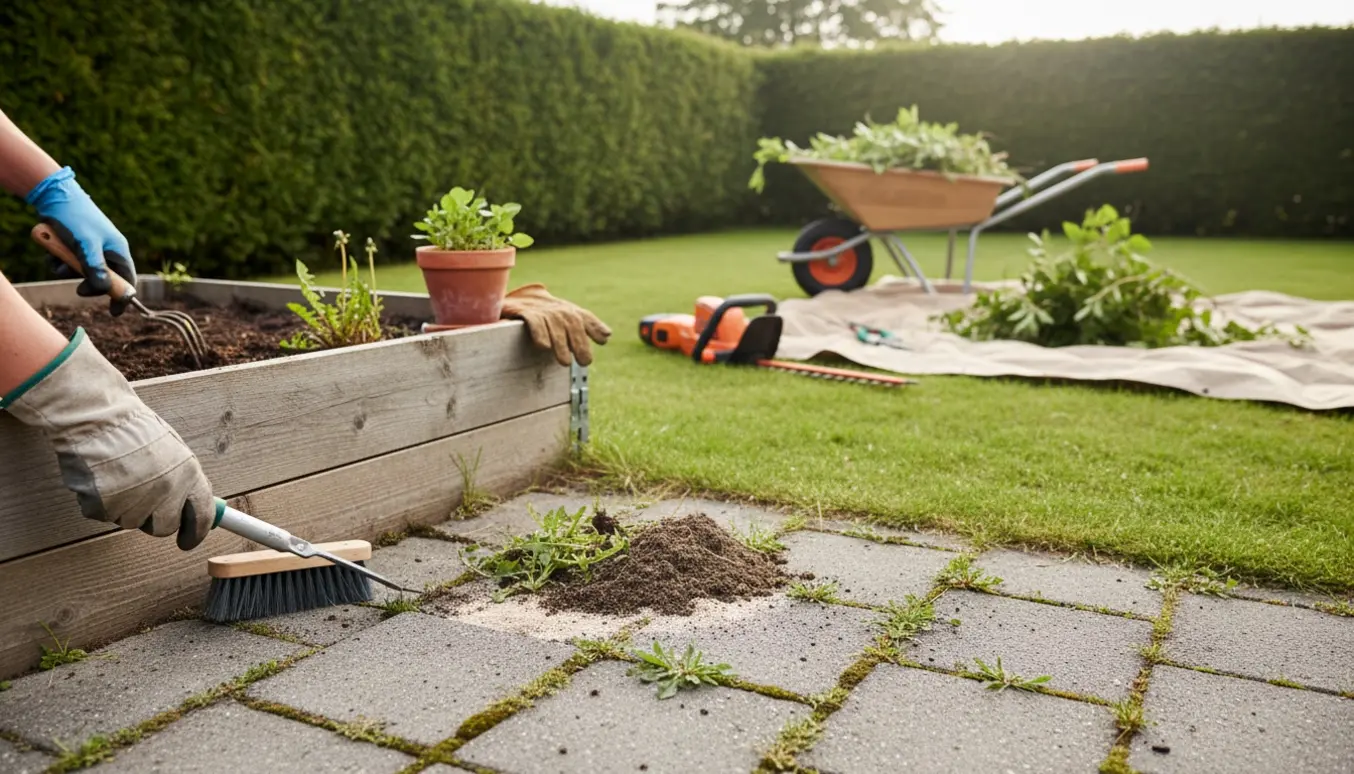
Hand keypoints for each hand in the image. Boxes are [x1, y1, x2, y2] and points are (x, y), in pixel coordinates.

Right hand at [2, 329, 214, 549]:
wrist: (96, 416)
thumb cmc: (132, 428)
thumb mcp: (172, 449)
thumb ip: (182, 479)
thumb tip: (191, 506)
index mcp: (188, 473)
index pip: (202, 516)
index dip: (195, 533)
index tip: (187, 541)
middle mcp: (167, 490)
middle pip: (164, 527)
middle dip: (154, 519)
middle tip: (141, 499)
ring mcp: (135, 499)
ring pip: (131, 522)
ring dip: (124, 506)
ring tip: (118, 475)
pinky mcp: (105, 506)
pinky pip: (104, 515)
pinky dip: (100, 501)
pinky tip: (100, 477)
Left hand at [25, 167, 135, 316]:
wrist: (54, 196)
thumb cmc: (76, 218)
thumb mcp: (86, 244)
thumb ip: (95, 267)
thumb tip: (103, 288)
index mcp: (118, 250)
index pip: (127, 279)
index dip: (122, 296)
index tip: (114, 312)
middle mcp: (107, 250)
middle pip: (104, 279)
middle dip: (89, 284)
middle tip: (79, 290)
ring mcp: (91, 248)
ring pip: (83, 272)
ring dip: (68, 271)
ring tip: (58, 260)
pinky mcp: (75, 246)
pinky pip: (69, 263)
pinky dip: (59, 262)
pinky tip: (52, 251)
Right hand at [500, 284, 611, 366]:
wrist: (519, 299)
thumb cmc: (548, 313)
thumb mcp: (568, 317)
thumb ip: (588, 325)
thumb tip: (607, 335)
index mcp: (571, 311)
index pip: (585, 318)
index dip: (595, 328)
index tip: (603, 340)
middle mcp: (559, 310)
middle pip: (572, 325)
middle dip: (580, 343)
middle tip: (584, 361)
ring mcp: (542, 311)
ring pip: (555, 327)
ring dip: (561, 345)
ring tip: (565, 362)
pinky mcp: (525, 313)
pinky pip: (535, 322)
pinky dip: (540, 333)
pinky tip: (544, 347)